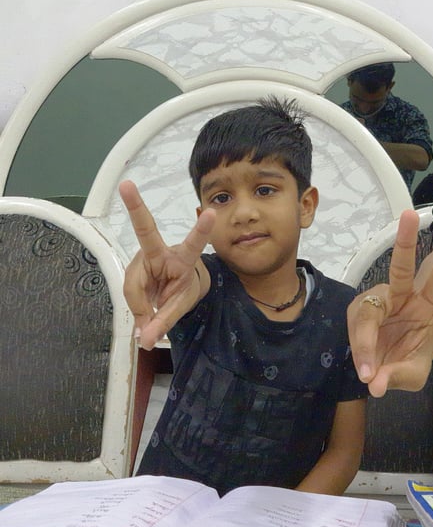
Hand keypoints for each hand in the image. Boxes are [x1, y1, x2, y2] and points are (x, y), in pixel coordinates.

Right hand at [119, 180, 214, 349]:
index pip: (194, 243)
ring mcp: (144, 257)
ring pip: (133, 286)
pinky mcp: (132, 268)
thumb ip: (165, 321)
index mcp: (183, 258)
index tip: (211, 212)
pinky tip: (144, 313)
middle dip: (135, 207)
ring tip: (154, 316)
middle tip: (127, 185)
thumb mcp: (180, 306)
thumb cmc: (182, 289)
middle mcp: (161, 251)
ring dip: (142, 307)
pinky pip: (129, 293)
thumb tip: (144, 340)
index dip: (201, 230)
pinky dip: (137, 309)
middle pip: (145, 231)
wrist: (176, 289)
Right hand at [347, 210, 432, 396]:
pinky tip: (366, 369)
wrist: (384, 363)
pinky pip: (355, 329)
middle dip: (405, 240)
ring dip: (365, 342)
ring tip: (368, 373)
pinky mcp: (359, 312)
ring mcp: (379, 302)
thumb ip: (399, 376)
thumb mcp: (414, 375)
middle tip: (407, 215)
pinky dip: (359, 351)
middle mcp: (402, 296)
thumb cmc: (407, 360)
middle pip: (401, 267)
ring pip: (367, 314)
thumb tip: (375, 382)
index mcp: (427, 305)